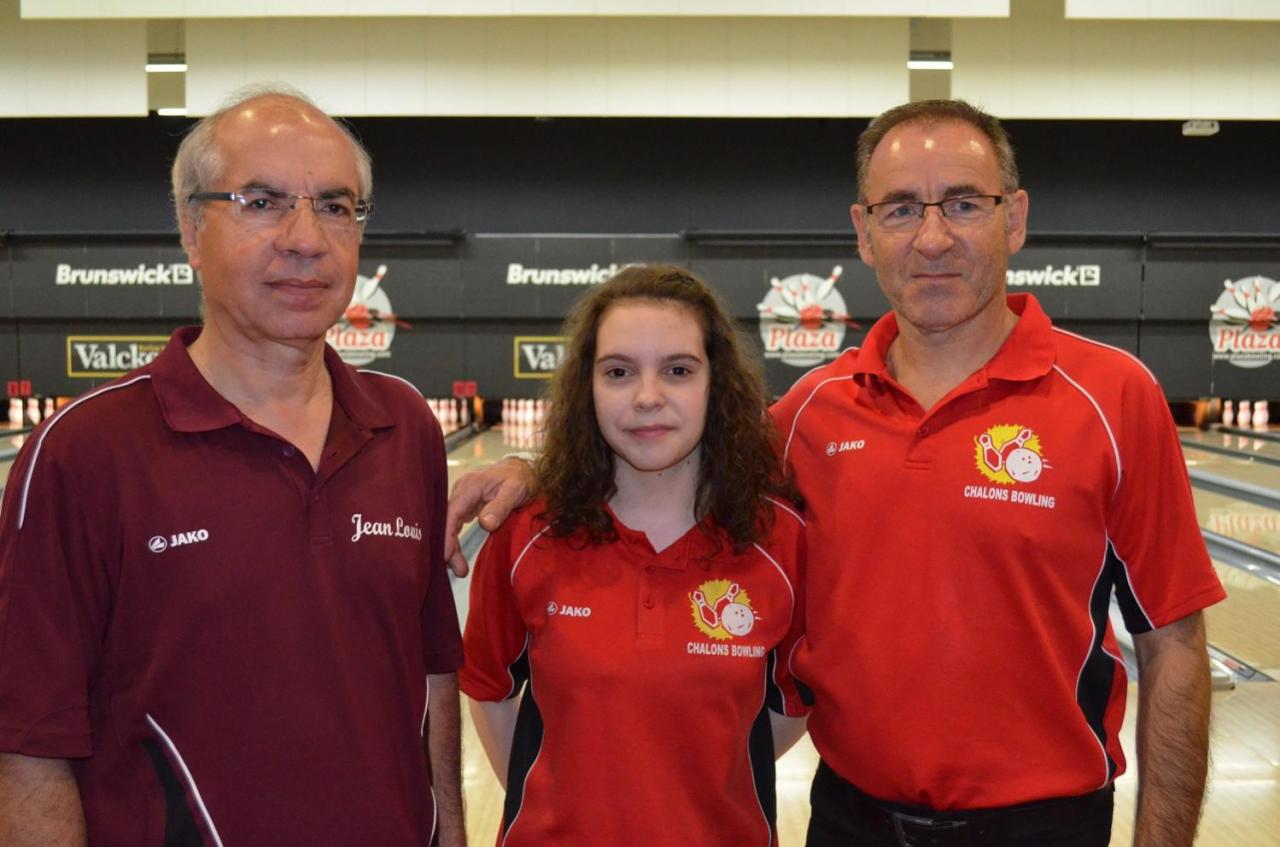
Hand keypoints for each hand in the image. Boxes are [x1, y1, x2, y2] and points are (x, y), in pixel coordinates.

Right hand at [444, 457, 533, 576]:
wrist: (522, 469)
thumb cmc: (519, 478)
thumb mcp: (515, 491)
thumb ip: (500, 507)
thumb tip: (485, 524)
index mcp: (470, 486)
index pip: (452, 512)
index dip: (447, 534)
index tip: (446, 554)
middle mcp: (461, 491)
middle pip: (447, 520)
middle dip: (448, 546)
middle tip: (458, 570)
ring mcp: (462, 498)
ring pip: (449, 524)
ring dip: (451, 546)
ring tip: (459, 569)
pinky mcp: (465, 505)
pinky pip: (455, 524)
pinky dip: (454, 540)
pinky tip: (456, 556)